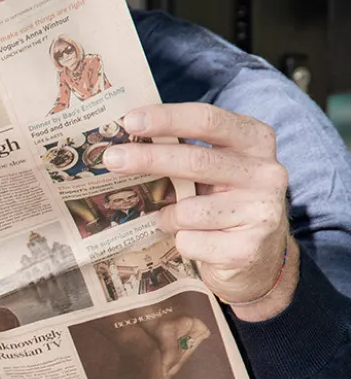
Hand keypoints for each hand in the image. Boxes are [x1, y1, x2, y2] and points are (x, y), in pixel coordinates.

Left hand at [104, 105, 296, 318]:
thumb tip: (129, 140)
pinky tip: (198, 243)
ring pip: (188, 210)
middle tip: (112, 159)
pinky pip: (190, 241)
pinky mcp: (247, 249)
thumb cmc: (225, 204)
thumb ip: (186, 151)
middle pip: (196, 160)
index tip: (130, 120)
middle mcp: (266, 172)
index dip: (168, 118)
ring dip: (166, 217)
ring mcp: (261, 211)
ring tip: (173, 221)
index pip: (209, 120)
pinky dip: (181, 242)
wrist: (261, 260)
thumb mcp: (216, 170)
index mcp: (256, 141)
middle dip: (148, 159)